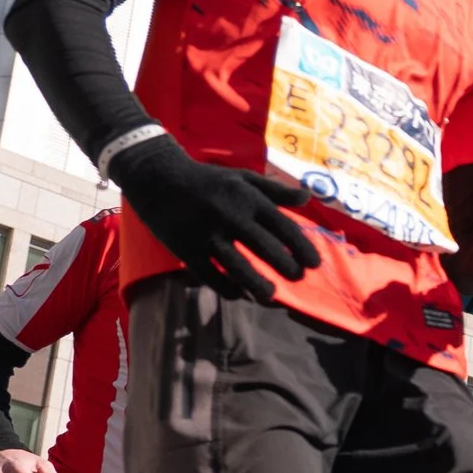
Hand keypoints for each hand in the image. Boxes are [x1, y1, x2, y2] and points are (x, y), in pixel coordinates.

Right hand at [107, 137, 320, 301]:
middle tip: (297, 278)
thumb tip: (308, 197)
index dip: (303, 249)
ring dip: (258, 285)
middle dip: (287, 267)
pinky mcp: (186, 248)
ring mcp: (207, 234)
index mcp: (249, 199)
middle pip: (266, 249)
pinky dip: (226, 287)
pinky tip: (238, 294)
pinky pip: (210, 275)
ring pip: (238, 267)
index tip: (314, 264)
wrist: (157, 177)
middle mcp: (231, 217)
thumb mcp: (243, 177)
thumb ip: (276, 191)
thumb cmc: (208, 179)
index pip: (284, 228)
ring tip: (271, 295)